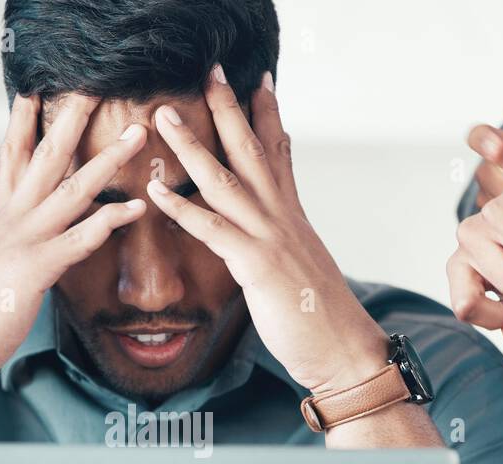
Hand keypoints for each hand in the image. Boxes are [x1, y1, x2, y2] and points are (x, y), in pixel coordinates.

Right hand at [0, 93, 147, 395]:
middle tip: (95, 87)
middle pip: (44, 158)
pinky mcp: (32, 271)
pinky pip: (77, 239)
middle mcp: (8, 221)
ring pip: (71, 190)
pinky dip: (107, 221)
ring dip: (107, 159)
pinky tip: (133, 208)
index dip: (23, 124)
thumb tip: (22, 253)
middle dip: (71, 120)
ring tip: (137, 135)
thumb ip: (6, 253)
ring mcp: (21, 243)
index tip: (36, 92)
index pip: (11, 159)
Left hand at [145, 67, 387, 393]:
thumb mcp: (304, 269)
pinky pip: (213, 229)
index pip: (280, 154)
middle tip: (212, 71)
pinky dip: (182, 208)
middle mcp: (283, 219)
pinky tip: (156, 191)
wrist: (347, 352)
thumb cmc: (322, 321)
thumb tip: (277, 235)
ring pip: (226, 180)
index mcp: (293, 218)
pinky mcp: (258, 266)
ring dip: (192, 144)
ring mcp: (270, 239)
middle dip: (229, 109)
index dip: (268, 116)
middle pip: (252, 151)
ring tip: (163, 116)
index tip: (259, 80)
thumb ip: (287, 244)